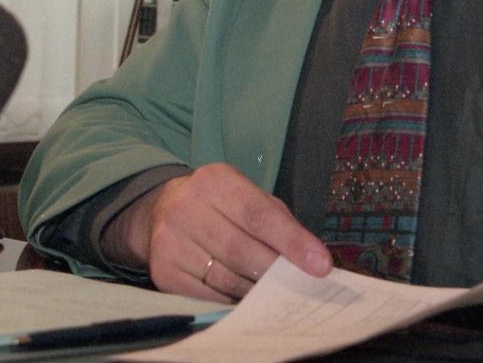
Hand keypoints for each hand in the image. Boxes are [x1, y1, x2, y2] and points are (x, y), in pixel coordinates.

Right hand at [102, 162, 331, 301]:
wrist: (161, 212)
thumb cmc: (220, 207)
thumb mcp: (248, 198)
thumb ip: (280, 223)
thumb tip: (312, 261)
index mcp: (214, 181)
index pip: (259, 214)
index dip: (292, 241)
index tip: (320, 265)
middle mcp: (186, 207)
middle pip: (240, 250)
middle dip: (276, 273)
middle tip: (303, 288)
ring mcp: (169, 241)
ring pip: (225, 278)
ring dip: (256, 292)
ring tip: (278, 297)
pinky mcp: (162, 273)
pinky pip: (207, 296)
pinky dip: (232, 302)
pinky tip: (247, 302)